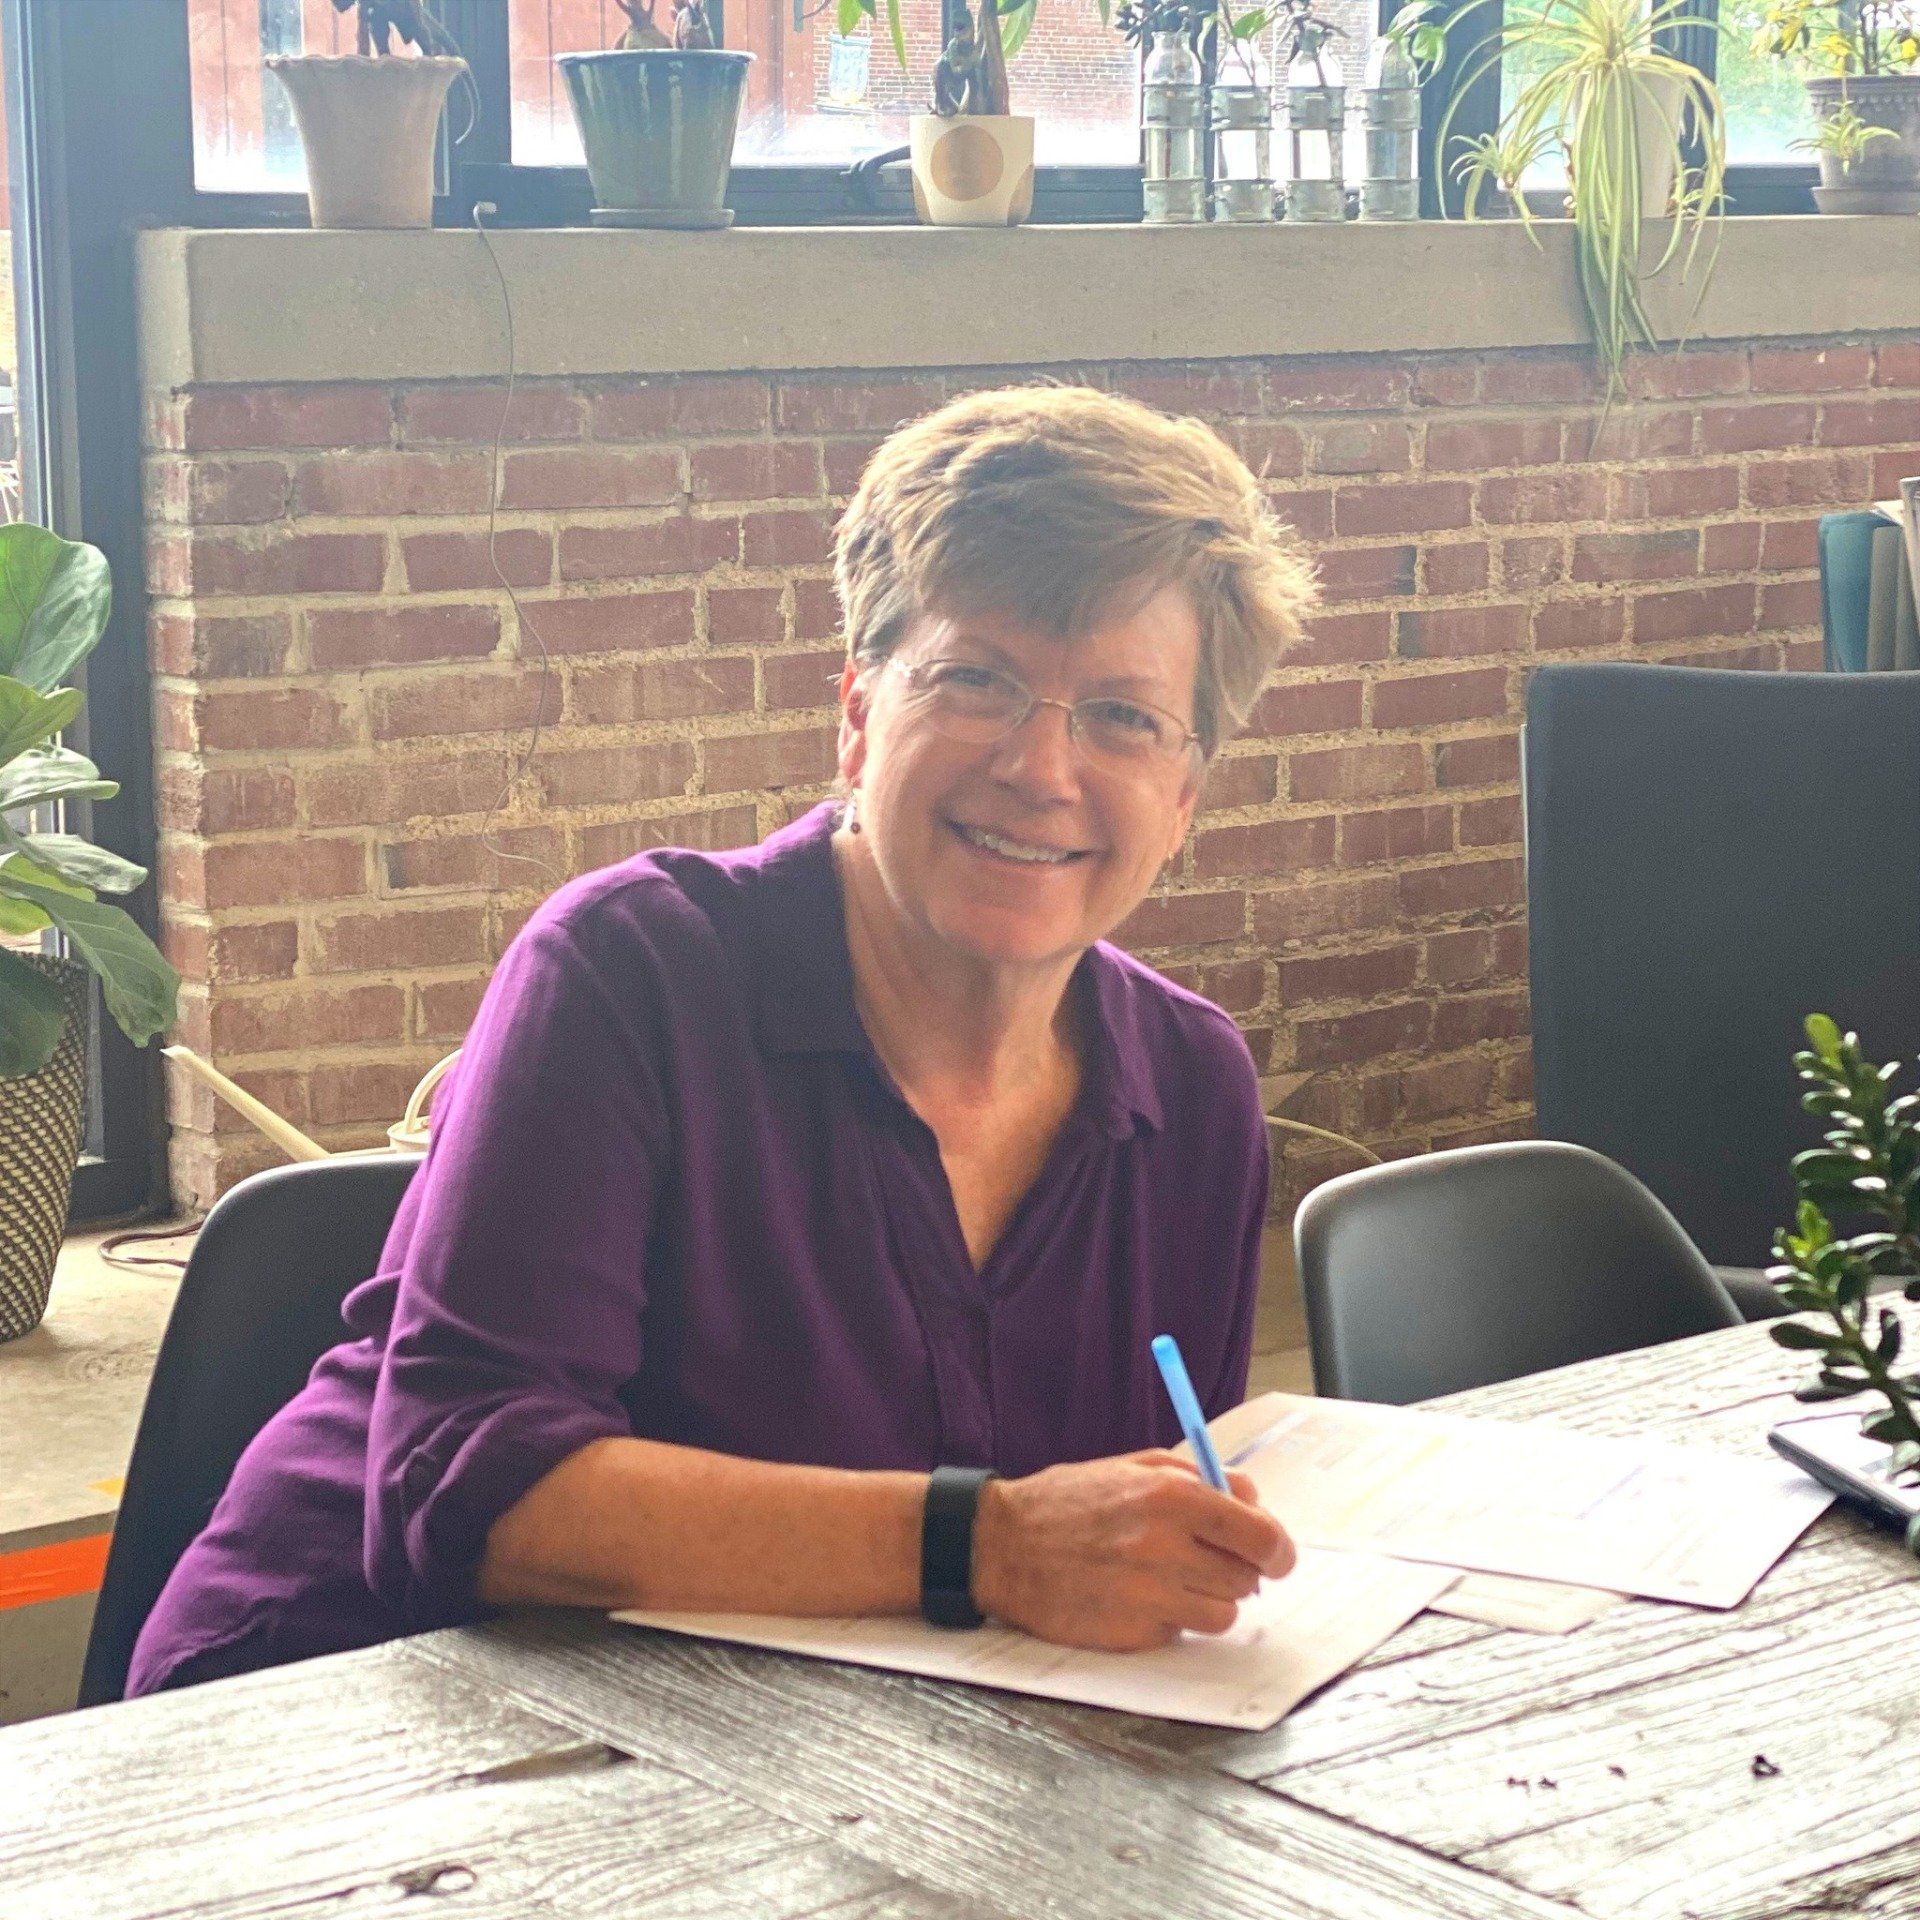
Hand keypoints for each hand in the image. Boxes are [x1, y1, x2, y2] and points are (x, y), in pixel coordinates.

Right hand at [969, 1449, 1294, 1651]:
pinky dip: (1173, 1619)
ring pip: (1222, 1614)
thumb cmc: (1069, 1501)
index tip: (1278, 1556)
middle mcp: (1165, 1546)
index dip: (1277, 1548)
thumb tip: (1252, 1499)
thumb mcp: (1134, 1466)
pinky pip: (1182, 1633)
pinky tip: (1141, 1596)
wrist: (1002, 1545)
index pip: (1258, 1533)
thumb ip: (1199, 1478)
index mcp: (1171, 1497)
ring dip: (1210, 1598)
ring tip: (1174, 1579)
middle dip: (1240, 1571)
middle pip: (1247, 1578)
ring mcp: (1149, 1594)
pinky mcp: (1133, 1633)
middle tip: (1215, 1562)